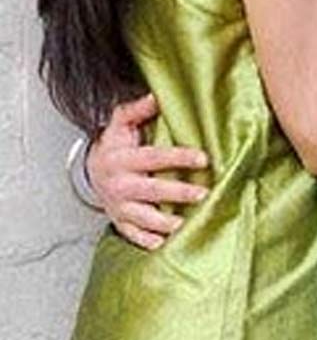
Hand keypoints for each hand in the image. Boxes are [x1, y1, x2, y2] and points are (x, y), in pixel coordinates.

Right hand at [86, 94, 209, 249]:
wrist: (90, 171)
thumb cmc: (113, 145)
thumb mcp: (121, 123)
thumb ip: (138, 110)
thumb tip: (156, 96)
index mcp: (122, 158)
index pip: (155, 157)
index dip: (179, 158)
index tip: (203, 159)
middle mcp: (119, 184)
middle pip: (152, 190)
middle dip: (178, 193)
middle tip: (203, 193)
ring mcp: (118, 205)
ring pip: (142, 217)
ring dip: (164, 222)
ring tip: (184, 224)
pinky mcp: (118, 221)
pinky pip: (132, 234)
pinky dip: (146, 240)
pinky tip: (162, 243)